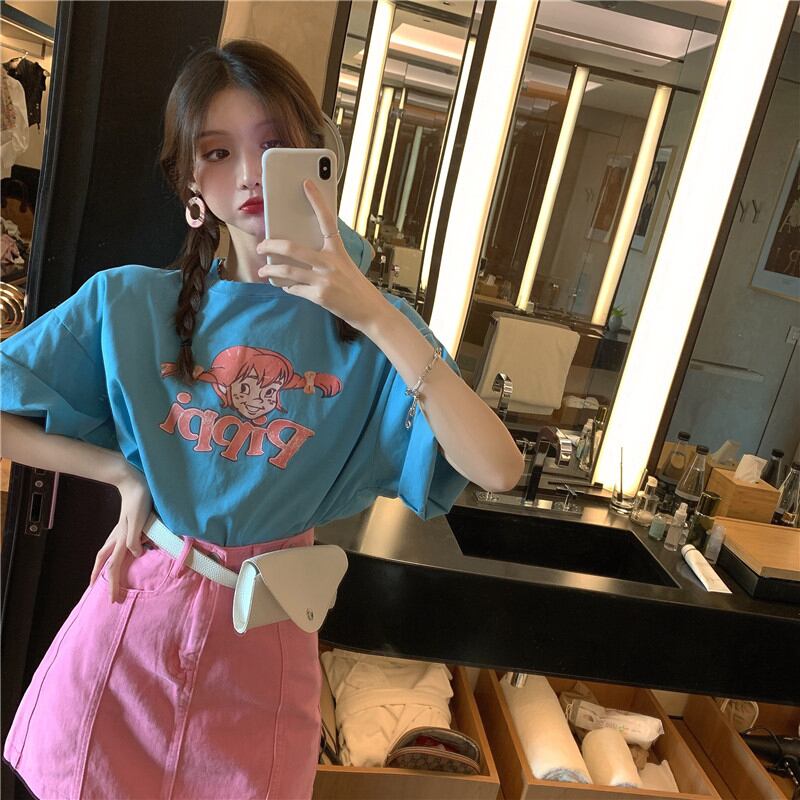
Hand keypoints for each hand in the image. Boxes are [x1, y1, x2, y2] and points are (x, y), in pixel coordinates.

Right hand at [89, 461, 153, 602]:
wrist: (133, 482)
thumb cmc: (139, 500)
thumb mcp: (140, 520)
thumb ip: (135, 538)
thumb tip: (136, 555)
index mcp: (121, 538)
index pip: (114, 566)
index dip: (113, 584)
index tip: (112, 600)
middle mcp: (118, 537)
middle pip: (105, 561)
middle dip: (100, 577)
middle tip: (94, 590)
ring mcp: (119, 531)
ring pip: (106, 553)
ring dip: (103, 567)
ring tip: (101, 576)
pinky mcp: (124, 525)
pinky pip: (114, 545)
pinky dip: (112, 554)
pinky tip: (118, 553)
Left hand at [255, 180, 387, 330]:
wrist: (369, 310)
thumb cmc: (355, 286)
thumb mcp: (345, 264)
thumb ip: (326, 256)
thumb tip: (298, 252)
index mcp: (338, 250)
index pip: (327, 219)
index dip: (317, 200)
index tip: (306, 184)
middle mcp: (330, 262)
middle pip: (292, 247)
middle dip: (270, 245)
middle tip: (260, 246)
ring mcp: (324, 279)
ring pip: (287, 270)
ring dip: (270, 270)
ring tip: (263, 271)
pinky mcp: (319, 296)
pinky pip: (294, 289)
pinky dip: (286, 287)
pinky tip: (284, 285)